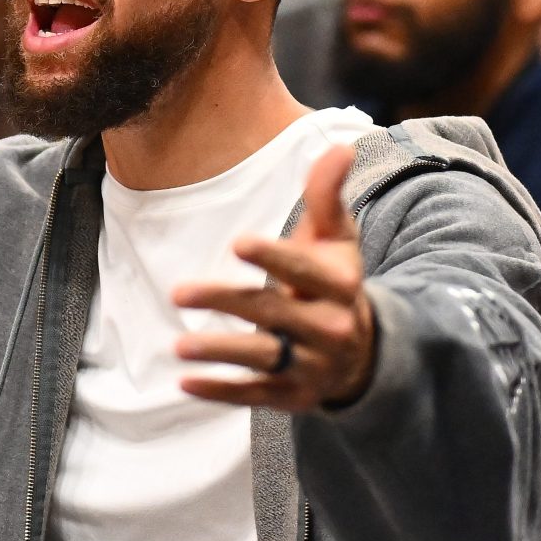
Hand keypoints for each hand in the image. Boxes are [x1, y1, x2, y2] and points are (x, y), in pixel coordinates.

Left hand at [171, 145, 376, 410]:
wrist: (363, 352)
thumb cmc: (334, 281)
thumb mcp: (337, 239)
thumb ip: (327, 196)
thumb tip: (340, 145)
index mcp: (340, 285)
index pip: (304, 269)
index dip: (273, 256)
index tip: (237, 243)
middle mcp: (330, 327)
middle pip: (272, 312)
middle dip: (225, 302)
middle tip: (177, 291)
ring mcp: (311, 365)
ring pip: (262, 358)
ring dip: (220, 352)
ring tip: (177, 347)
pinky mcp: (292, 395)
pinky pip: (254, 395)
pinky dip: (221, 392)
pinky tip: (185, 384)